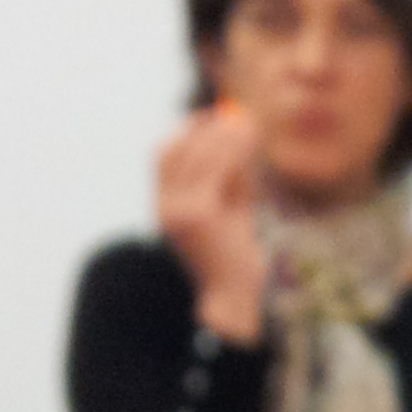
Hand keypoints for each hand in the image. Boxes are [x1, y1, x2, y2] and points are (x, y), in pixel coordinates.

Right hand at [157, 103, 265, 342]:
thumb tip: (237, 133)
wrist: (237, 294)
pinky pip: (215, 171)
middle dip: (204, 129)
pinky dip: (232, 151)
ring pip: (198, 157)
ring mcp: (177, 211)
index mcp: (163, 206)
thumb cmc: (236, 253)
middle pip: (175, 150)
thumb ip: (229, 175)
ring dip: (223, 137)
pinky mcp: (198, 214)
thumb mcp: (230, 207)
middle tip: (235, 117)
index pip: (162, 155)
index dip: (186, 131)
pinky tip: (249, 142)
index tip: (213, 118)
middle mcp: (163, 207)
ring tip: (248, 126)